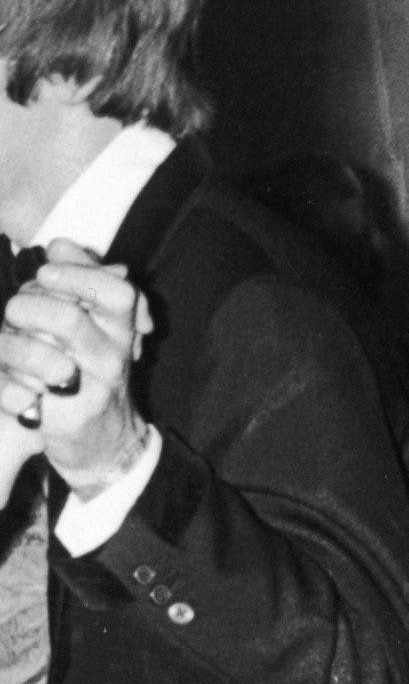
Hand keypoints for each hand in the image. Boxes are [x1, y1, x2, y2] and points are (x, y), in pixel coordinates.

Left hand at [0, 241, 153, 495]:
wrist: (103, 438)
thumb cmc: (90, 369)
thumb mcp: (98, 322)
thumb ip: (82, 277)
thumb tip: (59, 244)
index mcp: (123, 328)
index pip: (117, 292)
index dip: (78, 276)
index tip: (44, 272)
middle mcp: (114, 358)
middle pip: (69, 320)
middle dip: (27, 309)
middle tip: (13, 312)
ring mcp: (90, 391)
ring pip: (40, 359)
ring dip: (8, 347)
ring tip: (4, 347)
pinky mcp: (64, 421)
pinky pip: (20, 397)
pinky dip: (4, 387)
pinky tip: (7, 382)